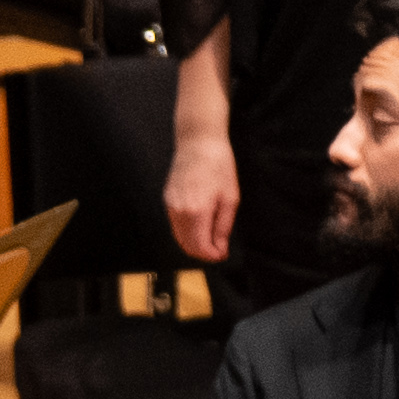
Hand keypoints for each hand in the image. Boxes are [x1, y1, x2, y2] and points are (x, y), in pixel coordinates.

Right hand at [161, 119, 238, 265]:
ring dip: (194, 243)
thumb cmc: (218, 165)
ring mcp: (170, 206)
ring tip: (211, 237)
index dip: (212, 256)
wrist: (198, 142)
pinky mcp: (167, 199)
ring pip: (179, 237)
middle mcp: (179, 212)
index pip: (200, 247)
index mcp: (196, 212)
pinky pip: (175, 224)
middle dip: (203, 253)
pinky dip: (186, 231)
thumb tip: (220, 248)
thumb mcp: (230, 198)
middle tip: (218, 249)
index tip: (222, 254)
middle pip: (187, 246)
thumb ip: (223, 227)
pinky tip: (199, 224)